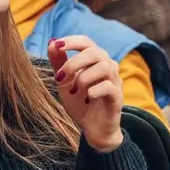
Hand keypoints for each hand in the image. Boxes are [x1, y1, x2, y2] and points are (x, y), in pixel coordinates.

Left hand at [49, 35, 123, 150]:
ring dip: (84, 78)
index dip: (72, 41)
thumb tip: (52, 43)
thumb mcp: (65, 82)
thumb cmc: (80, 101)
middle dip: (74, 63)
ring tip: (74, 90)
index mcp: (95, 60)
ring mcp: (115, 82)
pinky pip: (109, 87)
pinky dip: (94, 91)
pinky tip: (87, 99)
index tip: (57, 45)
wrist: (93, 128)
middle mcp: (108, 67)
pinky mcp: (118, 98)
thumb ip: (59, 63)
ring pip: (104, 67)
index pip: (87, 42)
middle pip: (95, 52)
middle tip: (60, 77)